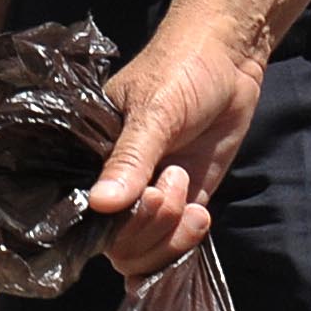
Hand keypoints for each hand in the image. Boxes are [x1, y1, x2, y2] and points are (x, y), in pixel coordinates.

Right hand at [86, 12, 268, 276]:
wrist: (229, 61)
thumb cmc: (180, 72)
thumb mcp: (153, 112)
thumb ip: (129, 159)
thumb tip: (101, 204)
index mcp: (88, 157)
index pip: (82, 217)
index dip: (114, 225)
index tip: (148, 196)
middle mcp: (115, 183)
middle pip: (116, 244)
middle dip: (148, 228)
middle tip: (172, 186)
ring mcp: (150, 195)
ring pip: (145, 250)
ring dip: (170, 236)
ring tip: (188, 192)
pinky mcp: (184, 200)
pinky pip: (175, 241)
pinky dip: (187, 239)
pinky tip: (202, 214)